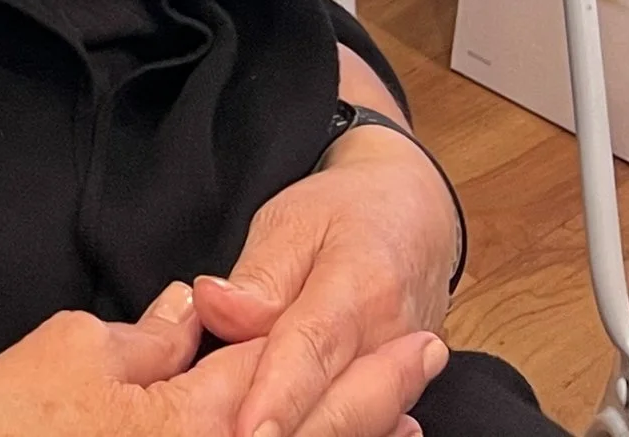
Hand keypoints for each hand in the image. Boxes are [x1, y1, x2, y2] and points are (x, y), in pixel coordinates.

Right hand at [0, 292, 443, 436]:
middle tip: (426, 362)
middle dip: (374, 398)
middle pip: (313, 429)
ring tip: (402, 422)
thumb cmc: (5, 424)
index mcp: (191, 418)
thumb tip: (194, 311)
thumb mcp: (70, 351)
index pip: (286, 374)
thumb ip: (143, 334)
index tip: (407, 339)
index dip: (353, 358)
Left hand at [193, 125, 461, 436]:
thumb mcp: (294, 220)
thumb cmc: (347, 214)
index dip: (280, 395)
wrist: (414, 218)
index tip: (248, 429)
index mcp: (361, 283)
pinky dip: (341, 435)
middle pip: (337, 406)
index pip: (311, 348)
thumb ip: (258, 274)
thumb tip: (214, 305)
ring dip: (311, 434)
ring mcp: (407, 376)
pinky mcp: (402, 397)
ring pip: (356, 426)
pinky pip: (369, 429)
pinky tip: (298, 435)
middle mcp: (391, 340)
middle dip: (291, 432)